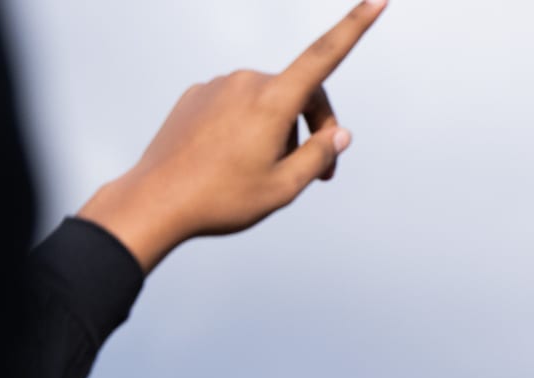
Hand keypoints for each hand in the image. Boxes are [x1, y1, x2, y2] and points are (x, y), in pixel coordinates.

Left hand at [76, 0, 386, 270]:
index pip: (324, 56)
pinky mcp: (198, 95)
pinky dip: (250, 127)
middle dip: (316, 127)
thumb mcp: (284, 188)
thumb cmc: (222, 199)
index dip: (355, 26)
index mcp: (272, 101)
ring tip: (268, 172)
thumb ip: (318, 156)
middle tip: (321, 175)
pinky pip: (238, 105)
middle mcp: (246, 82)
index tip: (378, 0)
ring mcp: (219, 85)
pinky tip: (236, 160)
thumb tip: (338, 134)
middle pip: (301, 93)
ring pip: (270, 101)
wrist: (155, 201)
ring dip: (281, 131)